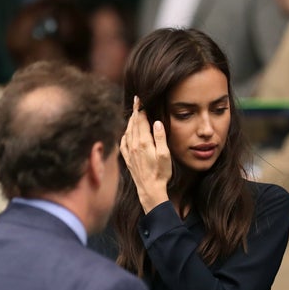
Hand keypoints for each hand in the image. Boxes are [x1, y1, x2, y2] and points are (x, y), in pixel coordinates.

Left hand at [120, 95, 171, 212]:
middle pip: (133, 123)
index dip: (140, 108)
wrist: (149, 190)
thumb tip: (156, 122)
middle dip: (135, 112)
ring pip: (127, 131)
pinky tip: (127, 132)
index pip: (140, 120)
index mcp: (143, 142)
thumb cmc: (160, 174)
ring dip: (130, 121)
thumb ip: (160, 137)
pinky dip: (125, 133)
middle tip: (136, 101)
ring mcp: (129, 152)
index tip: (140, 99)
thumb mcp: (165, 155)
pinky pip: (123, 142)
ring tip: (133, 114)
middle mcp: (133, 145)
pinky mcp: (127, 158)